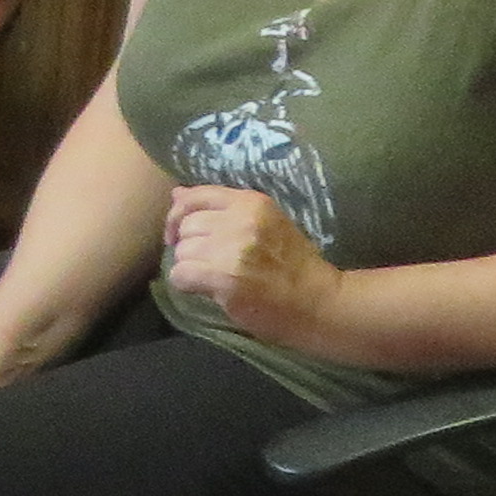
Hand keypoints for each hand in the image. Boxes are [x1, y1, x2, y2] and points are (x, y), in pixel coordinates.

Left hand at [164, 182, 342, 344]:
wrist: (319, 302)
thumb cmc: (292, 264)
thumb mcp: (263, 223)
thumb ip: (221, 208)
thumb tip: (176, 194)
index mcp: (251, 202)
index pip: (195, 196)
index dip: (179, 214)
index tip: (179, 233)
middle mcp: (240, 220)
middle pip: (186, 226)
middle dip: (190, 246)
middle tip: (209, 263)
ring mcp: (233, 249)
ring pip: (182, 252)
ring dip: (190, 267)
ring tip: (214, 278)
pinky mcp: (226, 278)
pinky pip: (181, 275)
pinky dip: (187, 285)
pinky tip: (208, 290)